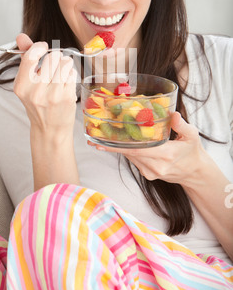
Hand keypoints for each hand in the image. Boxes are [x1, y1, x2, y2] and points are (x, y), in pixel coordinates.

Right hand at [13, 33, 77, 134]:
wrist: (49, 130)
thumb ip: (25, 57)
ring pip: (65, 62)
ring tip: (60, 75)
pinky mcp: (67, 97)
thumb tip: (21, 36)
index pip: (31, 56)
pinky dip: (70, 75)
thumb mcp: (26, 83)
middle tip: (53, 68)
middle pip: (53, 57)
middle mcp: (35, 91)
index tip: (43, 48)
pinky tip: (65, 85)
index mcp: (21, 86)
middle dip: (55, 58)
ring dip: (65, 65)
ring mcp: (53, 95)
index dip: (39, 47)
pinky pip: (72, 73)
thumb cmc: (38, 103)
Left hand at [90, 112, 209, 187]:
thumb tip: (173, 115)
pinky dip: (125, 150)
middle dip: (111, 144)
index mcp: (166, 154)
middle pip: (129, 153)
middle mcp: (155, 165)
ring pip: (129, 157)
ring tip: (100, 136)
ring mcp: (150, 172)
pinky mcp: (147, 174)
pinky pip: (133, 160)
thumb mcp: (192, 136)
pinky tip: (115, 142)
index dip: (119, 145)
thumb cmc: (192, 151)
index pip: (138, 149)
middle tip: (94, 135)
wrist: (194, 172)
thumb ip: (182, 125)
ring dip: (115, 146)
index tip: (103, 141)